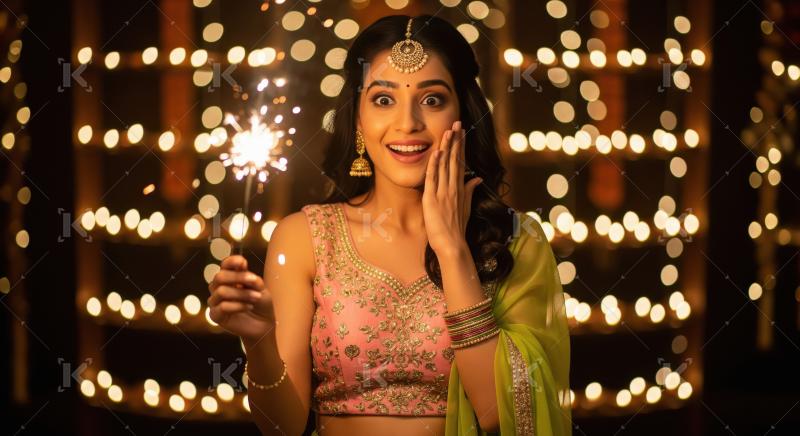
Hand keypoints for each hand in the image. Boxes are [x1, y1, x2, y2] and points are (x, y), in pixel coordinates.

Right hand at [207, 255, 274, 342]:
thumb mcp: (261, 289)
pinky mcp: (215, 315)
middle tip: (254, 281)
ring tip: (257, 297)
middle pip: (220, 277)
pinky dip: (238, 305)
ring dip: (242, 294)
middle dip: (238, 277)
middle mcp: (219, 287)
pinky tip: (249, 307)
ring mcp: (215, 301)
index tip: (243, 262)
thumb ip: (251, 279)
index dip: (231, 261)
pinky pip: (222, 306)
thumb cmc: (261, 304)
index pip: (224, 265)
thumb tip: (242, 266)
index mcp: (230, 277)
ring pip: (222, 291)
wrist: (264, 324)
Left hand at [423, 120, 482, 255]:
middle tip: (457, 122)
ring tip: (448, 131)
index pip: (460, 162)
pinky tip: (436, 152)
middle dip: (456, 140)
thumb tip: (477, 178)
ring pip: (445, 165)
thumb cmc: (456, 229)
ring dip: (446, 147)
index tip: (461, 132)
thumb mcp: (465, 207)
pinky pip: (433, 179)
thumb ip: (470, 191)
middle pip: (454, 160)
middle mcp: (453, 188)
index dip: (460, 146)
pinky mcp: (432, 199)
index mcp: (460, 189)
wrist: (453, 245)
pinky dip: (434, 165)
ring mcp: (444, 193)